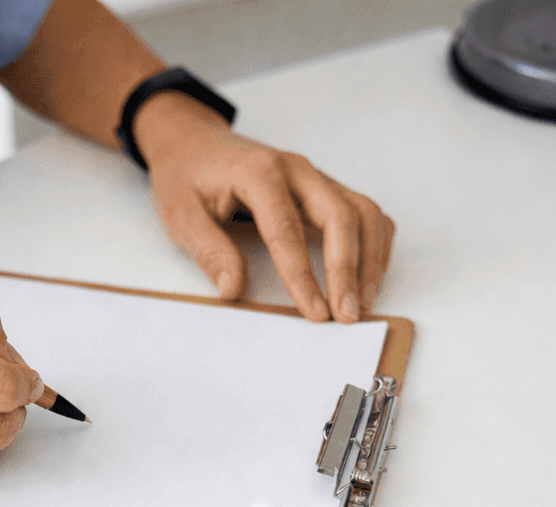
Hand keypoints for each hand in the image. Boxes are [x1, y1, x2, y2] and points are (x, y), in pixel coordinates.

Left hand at [136, 92, 394, 323]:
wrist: (194, 142)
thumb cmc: (187, 178)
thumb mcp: (181, 214)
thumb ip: (209, 250)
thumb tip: (233, 290)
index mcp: (259, 173)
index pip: (286, 230)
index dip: (303, 276)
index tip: (315, 313)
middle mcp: (296, 169)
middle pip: (340, 216)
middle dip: (348, 270)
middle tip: (347, 316)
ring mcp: (316, 176)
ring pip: (362, 212)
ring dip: (369, 259)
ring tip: (362, 302)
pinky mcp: (325, 187)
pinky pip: (364, 211)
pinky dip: (374, 243)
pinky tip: (368, 276)